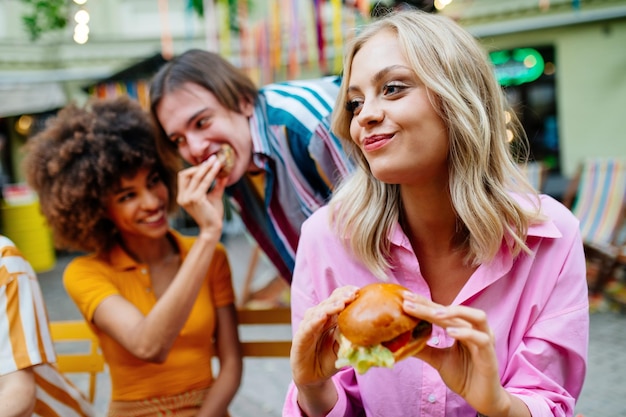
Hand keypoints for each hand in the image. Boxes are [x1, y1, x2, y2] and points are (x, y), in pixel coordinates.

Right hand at [177, 155, 225, 235]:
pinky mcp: (195, 199)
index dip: (194, 169)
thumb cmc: (212, 215)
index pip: (183, 177)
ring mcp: (187, 198)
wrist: (213, 229)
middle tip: (212, 159)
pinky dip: (211, 174)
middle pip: (186, 174)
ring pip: (196, 177)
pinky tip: (218, 169)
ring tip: (217, 161)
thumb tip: (223, 174)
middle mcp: (182, 197)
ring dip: (207, 168)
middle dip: (199, 166)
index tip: (207, 163)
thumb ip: (216, 186)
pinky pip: (204, 182)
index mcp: (182, 197)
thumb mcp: (213, 197)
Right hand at [291, 286, 357, 388]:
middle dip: (341, 297)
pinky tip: (322, 316)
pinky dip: (314, 321)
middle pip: (328, 303)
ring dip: (330, 307)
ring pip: (318, 312)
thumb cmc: (329, 360)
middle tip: (353, 294)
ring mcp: (308, 327)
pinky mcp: (299, 338)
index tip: (359, 291)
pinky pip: (307, 328)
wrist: (313, 378)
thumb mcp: (344, 347)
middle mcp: (317, 319)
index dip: (346, 294)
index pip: (337, 300)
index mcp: (329, 318)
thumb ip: (352, 338)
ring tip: (341, 304)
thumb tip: (371, 332)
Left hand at [402, 293, 513, 415]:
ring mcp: (485, 339)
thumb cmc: (464, 376)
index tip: (404, 297)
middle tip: (409, 301)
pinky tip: (451, 332)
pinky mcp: (490, 354)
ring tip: (433, 314)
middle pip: (453, 310)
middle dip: (430, 305)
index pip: (441, 310)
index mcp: (462, 327)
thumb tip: (401, 341)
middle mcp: (475, 329)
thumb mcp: (438, 360)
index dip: (423, 302)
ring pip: (474, 317)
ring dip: (454, 312)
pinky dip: (466, 333)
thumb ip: (423, 349)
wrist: (481, 398)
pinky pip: (481, 339)